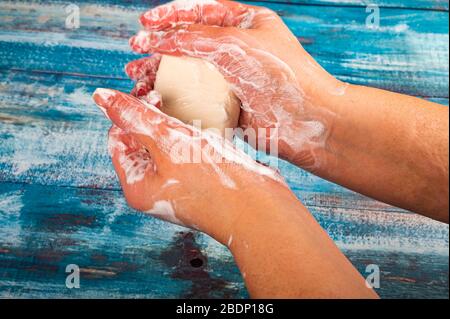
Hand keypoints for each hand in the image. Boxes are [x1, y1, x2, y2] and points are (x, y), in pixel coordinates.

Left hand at [92, 88, 289, 244]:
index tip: (151, 93)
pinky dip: (192, 136)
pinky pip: (188, 152)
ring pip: (168, 145)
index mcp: (137, 185)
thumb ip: (133, 117)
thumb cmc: (212, 178)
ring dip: (174, 124)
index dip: (129, 112)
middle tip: (168, 96)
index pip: (119, 139)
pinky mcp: (200, 181)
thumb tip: (99, 96)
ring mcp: (179, 185)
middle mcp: (155, 188)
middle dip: (152, 116)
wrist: (259, 209)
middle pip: (142, 141)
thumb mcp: (167, 141)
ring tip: (187, 108)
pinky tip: (204, 123)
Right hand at [128, 0, 345, 168]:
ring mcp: (232, 80)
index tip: (144, 24)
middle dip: (159, 51)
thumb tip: (160, 39)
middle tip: (135, 58)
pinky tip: (157, 102)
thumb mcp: (236, 44)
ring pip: (188, 75)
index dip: (169, 17)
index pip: (200, 13)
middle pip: (188, 45)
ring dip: (162, 78)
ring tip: (138, 81)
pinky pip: (197, 101)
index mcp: (244, 24)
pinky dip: (175, 102)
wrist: (308, 120)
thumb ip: (196, 37)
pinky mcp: (230, 107)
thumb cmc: (283, 75)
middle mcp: (236, 51)